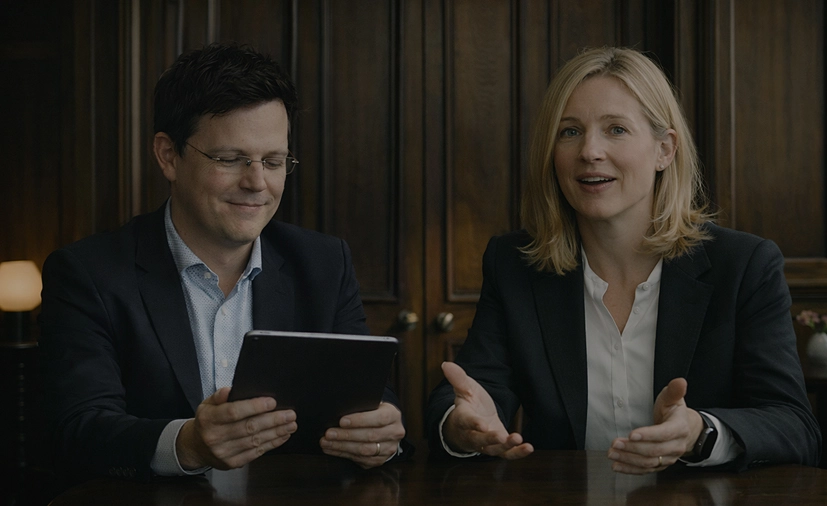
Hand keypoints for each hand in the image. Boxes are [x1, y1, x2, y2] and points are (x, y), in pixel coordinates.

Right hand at [176, 387, 296, 469]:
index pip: (233, 412)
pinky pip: (256, 453)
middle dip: (273, 420)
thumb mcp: (207, 404)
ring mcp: (224, 452)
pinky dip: (272, 444)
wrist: (196, 447)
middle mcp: (215, 437)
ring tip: (290, 424)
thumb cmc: (207, 421)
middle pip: (249, 427)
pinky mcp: (232, 463)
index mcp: (208, 419)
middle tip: (290, 414)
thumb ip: (220, 395)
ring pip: (255, 441)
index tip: (272, 402)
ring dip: (276, 432)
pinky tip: (282, 436)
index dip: (254, 407)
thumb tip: (231, 390)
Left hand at [319, 402, 405, 468]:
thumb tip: (342, 409)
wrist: (387, 427)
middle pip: (370, 436)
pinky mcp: (380, 460)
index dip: (360, 420)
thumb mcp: (374, 405)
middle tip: (329, 433)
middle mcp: (394, 433)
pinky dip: (344, 454)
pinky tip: (332, 449)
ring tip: (326, 442)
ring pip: (364, 450)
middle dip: (346, 435)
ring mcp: (389, 448)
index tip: (342, 421)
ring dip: (342, 447)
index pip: (379, 418)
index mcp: (394, 415)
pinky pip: (361, 459)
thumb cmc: (375, 413)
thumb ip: (362, 407)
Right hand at [441, 361, 532, 458]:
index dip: (474, 424)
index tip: (482, 425)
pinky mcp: (498, 448)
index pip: (467, 422)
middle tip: (501, 437)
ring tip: (518, 439)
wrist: (470, 425)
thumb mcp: (464, 389)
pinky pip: (506, 454)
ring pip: (493, 449)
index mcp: (463, 418)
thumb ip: (458, 378)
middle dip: (490, 439)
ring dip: (506, 446)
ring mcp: (485, 444)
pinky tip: (528, 448)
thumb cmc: (467, 405)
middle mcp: (472, 435)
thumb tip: (446, 363)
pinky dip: (517, 453)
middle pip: (479, 440)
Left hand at [608, 378, 702, 473]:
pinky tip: (617, 466)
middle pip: (654, 450)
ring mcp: (669, 458)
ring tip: (612, 453)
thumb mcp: (673, 399)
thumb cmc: (674, 412)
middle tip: (615, 443)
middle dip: (633, 448)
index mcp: (680, 428)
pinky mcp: (660, 465)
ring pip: (649, 462)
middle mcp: (676, 446)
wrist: (685, 429)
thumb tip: (680, 381)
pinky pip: (646, 471)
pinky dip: (630, 470)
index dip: (648, 435)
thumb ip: (674, 391)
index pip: (664, 434)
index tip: (632, 434)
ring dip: (629, 459)